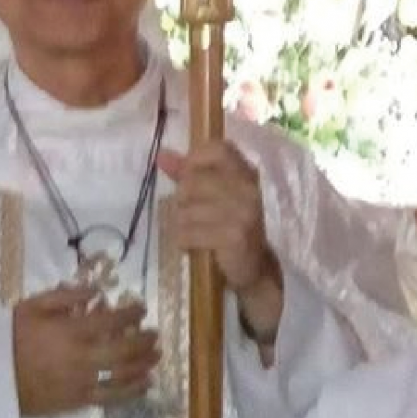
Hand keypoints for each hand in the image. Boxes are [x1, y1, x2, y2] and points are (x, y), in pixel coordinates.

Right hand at [11, 284, 159, 416]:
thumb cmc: (10, 339)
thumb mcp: (32, 306)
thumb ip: (65, 296)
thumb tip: (96, 289)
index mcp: (71, 331)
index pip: (112, 320)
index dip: (132, 314)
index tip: (141, 309)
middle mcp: (82, 357)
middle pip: (125, 349)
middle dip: (145, 340)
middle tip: (155, 334)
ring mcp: (82, 381)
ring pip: (124, 374)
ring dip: (145, 364)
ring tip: (157, 356)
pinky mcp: (78, 401)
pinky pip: (112, 397)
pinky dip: (133, 390)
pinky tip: (145, 384)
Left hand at [159, 142, 283, 342]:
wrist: (256, 268)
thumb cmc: (231, 227)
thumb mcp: (216, 196)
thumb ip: (189, 173)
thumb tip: (161, 155)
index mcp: (246, 173)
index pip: (218, 149)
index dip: (194, 159)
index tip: (185, 176)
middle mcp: (247, 189)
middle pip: (192, 182)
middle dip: (182, 201)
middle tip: (188, 215)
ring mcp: (243, 213)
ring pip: (187, 210)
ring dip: (181, 224)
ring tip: (192, 232)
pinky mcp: (234, 236)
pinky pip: (189, 233)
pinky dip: (184, 241)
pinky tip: (192, 245)